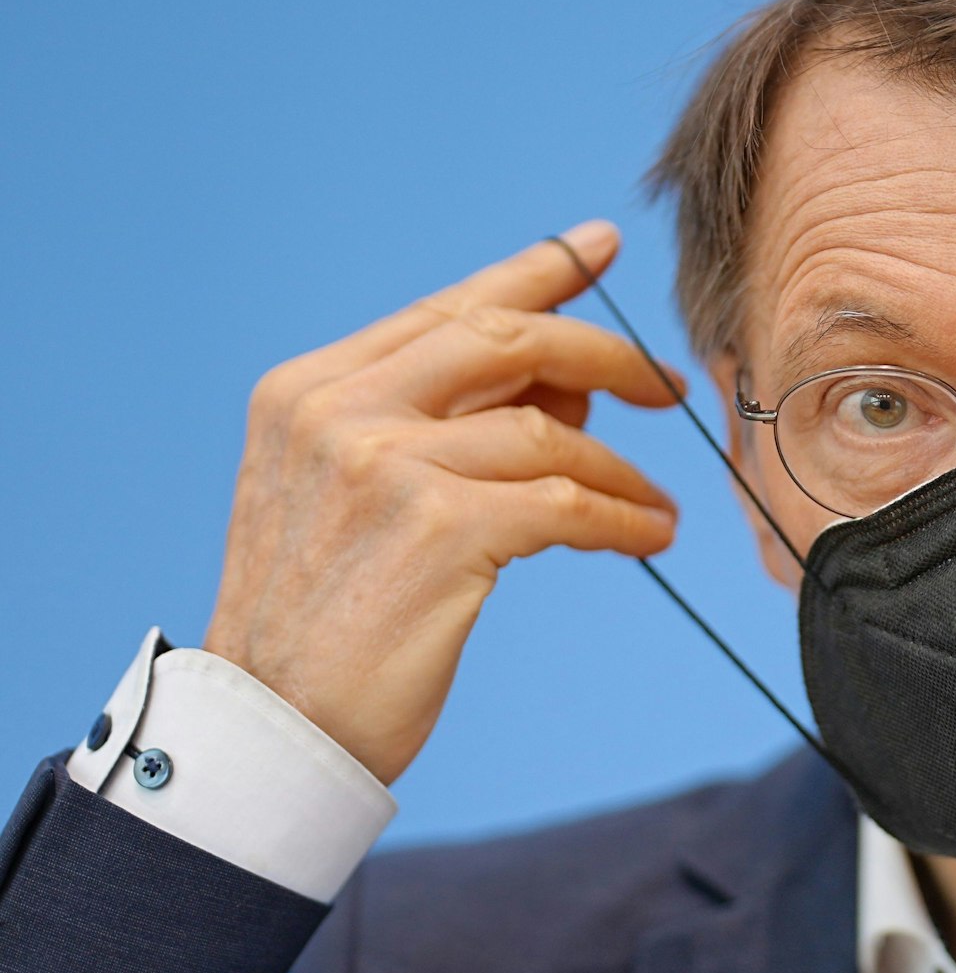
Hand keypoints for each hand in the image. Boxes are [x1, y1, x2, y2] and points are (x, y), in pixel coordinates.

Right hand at [202, 221, 681, 783]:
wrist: (274, 728)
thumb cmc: (328, 620)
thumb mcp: (353, 495)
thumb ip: (438, 425)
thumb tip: (572, 387)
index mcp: (309, 389)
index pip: (446, 308)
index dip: (535, 272)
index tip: (600, 244)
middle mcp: (338, 411)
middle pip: (509, 339)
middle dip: (603, 354)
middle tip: (663, 387)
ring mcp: (385, 466)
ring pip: (551, 432)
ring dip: (621, 469)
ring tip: (653, 504)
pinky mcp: (440, 529)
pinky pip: (569, 503)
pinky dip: (623, 516)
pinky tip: (649, 535)